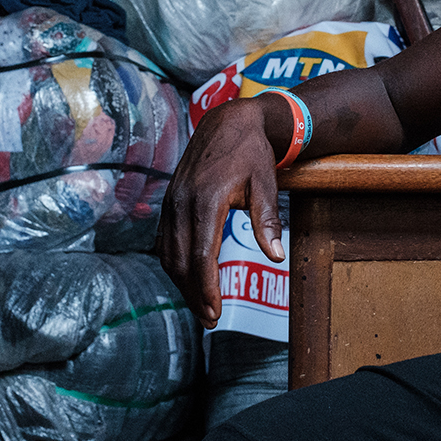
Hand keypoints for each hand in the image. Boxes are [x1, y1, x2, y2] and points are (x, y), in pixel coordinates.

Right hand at [158, 97, 284, 329]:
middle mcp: (182, 202)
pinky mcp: (169, 201)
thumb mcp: (266, 183)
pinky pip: (164, 240)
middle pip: (180, 261)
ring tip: (199, 305)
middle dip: (193, 294)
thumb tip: (276, 257)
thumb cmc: (251, 152)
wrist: (228, 120)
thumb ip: (268, 220)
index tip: (214, 311)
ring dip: (181, 282)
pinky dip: (173, 263)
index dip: (206, 288)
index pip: (200, 256)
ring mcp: (171, 201)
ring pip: (167, 253)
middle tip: (210, 319)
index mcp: (206, 199)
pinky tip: (186, 277)